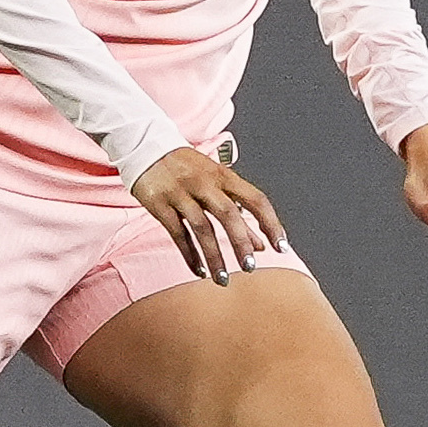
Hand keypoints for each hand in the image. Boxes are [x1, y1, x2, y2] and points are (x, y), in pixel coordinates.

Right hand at [130, 147, 287, 286]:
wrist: (146, 147)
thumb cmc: (188, 168)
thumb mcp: (217, 183)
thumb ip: (240, 212)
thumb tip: (261, 244)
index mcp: (224, 176)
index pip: (256, 199)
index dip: (271, 223)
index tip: (281, 246)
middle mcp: (204, 183)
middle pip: (228, 214)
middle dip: (241, 243)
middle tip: (249, 267)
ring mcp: (181, 193)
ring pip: (202, 228)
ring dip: (214, 256)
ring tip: (222, 279)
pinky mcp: (160, 203)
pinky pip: (178, 234)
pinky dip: (190, 255)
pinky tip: (199, 270)